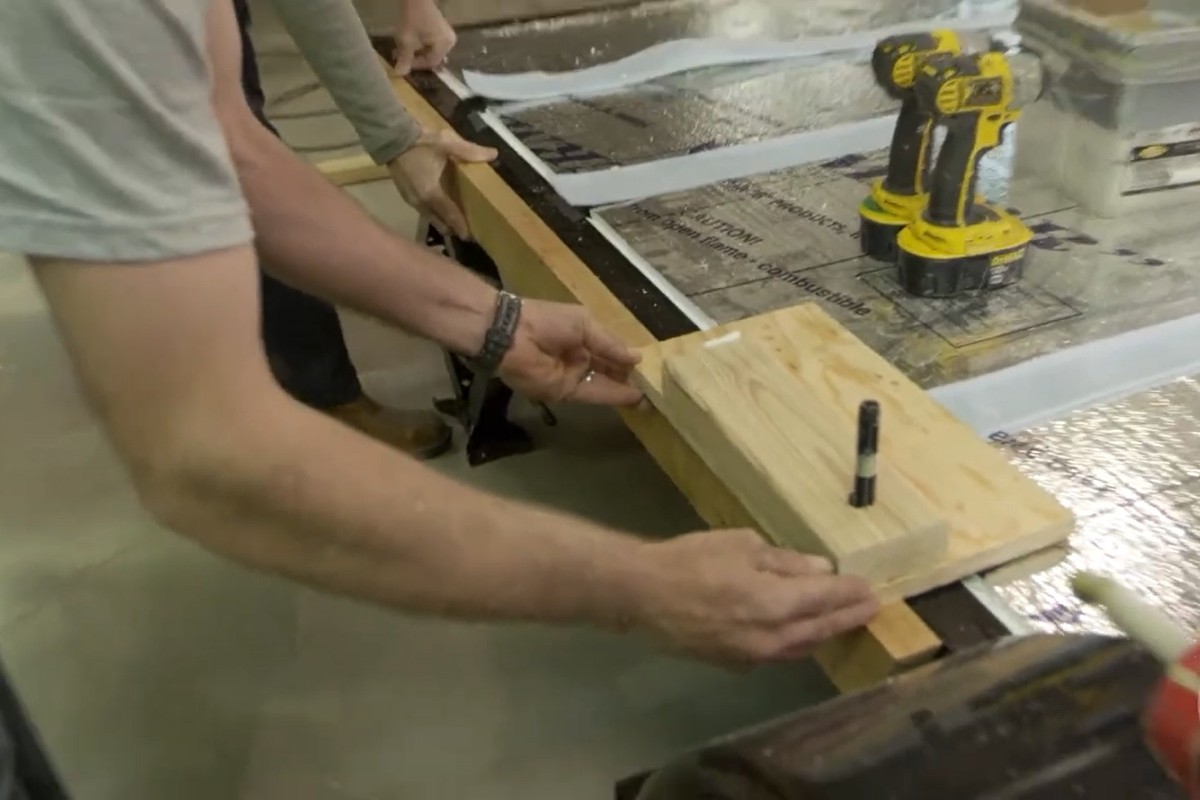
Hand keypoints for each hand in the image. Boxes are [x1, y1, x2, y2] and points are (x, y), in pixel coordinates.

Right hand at [390, 128, 496, 239]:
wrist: (391, 137)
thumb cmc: (420, 142)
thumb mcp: (447, 143)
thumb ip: (470, 151)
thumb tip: (494, 154)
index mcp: (432, 194)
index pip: (450, 216)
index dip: (461, 227)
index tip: (471, 237)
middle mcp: (421, 203)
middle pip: (439, 223)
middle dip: (453, 228)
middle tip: (468, 231)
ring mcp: (411, 200)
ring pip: (431, 219)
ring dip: (443, 222)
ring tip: (457, 222)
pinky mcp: (406, 196)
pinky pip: (424, 212)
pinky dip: (434, 214)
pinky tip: (441, 209)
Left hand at [393, 0, 455, 73]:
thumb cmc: (412, 17)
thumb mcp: (406, 39)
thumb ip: (404, 57)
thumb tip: (400, 74)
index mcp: (444, 45)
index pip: (431, 62)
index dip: (416, 65)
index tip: (402, 63)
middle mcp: (450, 42)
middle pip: (432, 57)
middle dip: (416, 58)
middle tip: (401, 57)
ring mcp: (447, 35)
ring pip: (431, 50)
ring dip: (417, 51)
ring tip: (404, 48)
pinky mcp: (442, 29)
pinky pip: (433, 42)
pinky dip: (421, 44)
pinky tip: (411, 40)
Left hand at [499, 299, 643, 406]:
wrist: (512, 335)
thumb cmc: (548, 321)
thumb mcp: (585, 325)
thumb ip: (609, 344)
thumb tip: (637, 357)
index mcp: (581, 337)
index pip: (609, 352)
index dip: (627, 360)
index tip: (647, 368)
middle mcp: (578, 358)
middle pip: (607, 371)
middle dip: (628, 379)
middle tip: (653, 387)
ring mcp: (571, 376)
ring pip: (602, 385)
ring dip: (624, 391)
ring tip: (649, 396)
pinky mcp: (564, 392)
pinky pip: (592, 394)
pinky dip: (612, 396)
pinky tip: (632, 397)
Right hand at [633, 529, 877, 665]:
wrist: (642, 594)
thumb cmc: (690, 560)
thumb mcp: (740, 545)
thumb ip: (783, 561)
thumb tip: (818, 570)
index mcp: (775, 603)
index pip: (826, 600)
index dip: (850, 594)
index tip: (870, 588)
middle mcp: (771, 637)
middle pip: (819, 629)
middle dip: (846, 617)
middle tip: (869, 608)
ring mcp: (751, 655)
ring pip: (799, 647)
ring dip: (821, 633)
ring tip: (839, 622)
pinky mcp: (733, 663)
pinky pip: (774, 653)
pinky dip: (792, 642)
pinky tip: (795, 633)